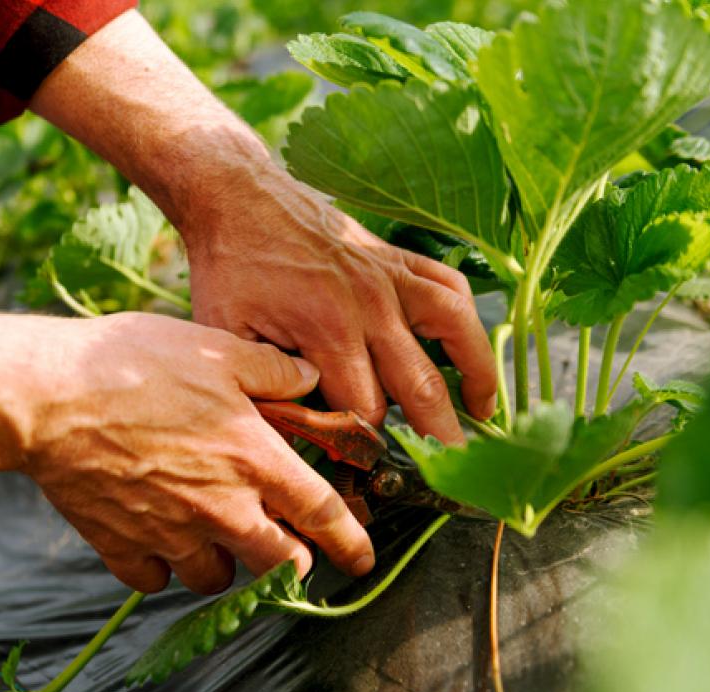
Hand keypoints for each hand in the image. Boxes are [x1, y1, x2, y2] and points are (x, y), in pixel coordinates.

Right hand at [10, 313, 374, 594]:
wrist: (46, 397)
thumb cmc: (131, 364)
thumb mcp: (215, 349)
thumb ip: (272, 370)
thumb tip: (308, 378)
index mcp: (253, 461)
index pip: (322, 515)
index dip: (351, 542)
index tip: (362, 559)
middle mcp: (220, 509)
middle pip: (277, 563)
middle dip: (289, 560)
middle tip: (282, 543)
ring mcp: (168, 535)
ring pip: (215, 579)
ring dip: (223, 563)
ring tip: (212, 533)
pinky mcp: (120, 547)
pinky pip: (153, 579)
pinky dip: (160, 566)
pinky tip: (154, 536)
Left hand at [186, 175, 497, 445]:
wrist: (237, 198)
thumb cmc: (229, 270)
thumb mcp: (226, 335)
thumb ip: (261, 386)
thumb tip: (288, 436)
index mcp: (327, 332)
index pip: (367, 411)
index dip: (369, 449)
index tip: (371, 472)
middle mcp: (370, 305)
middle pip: (421, 387)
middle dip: (439, 438)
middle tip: (454, 476)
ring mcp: (390, 276)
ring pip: (457, 330)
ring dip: (477, 375)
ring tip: (484, 414)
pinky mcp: (397, 255)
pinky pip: (451, 284)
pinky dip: (468, 320)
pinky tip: (469, 350)